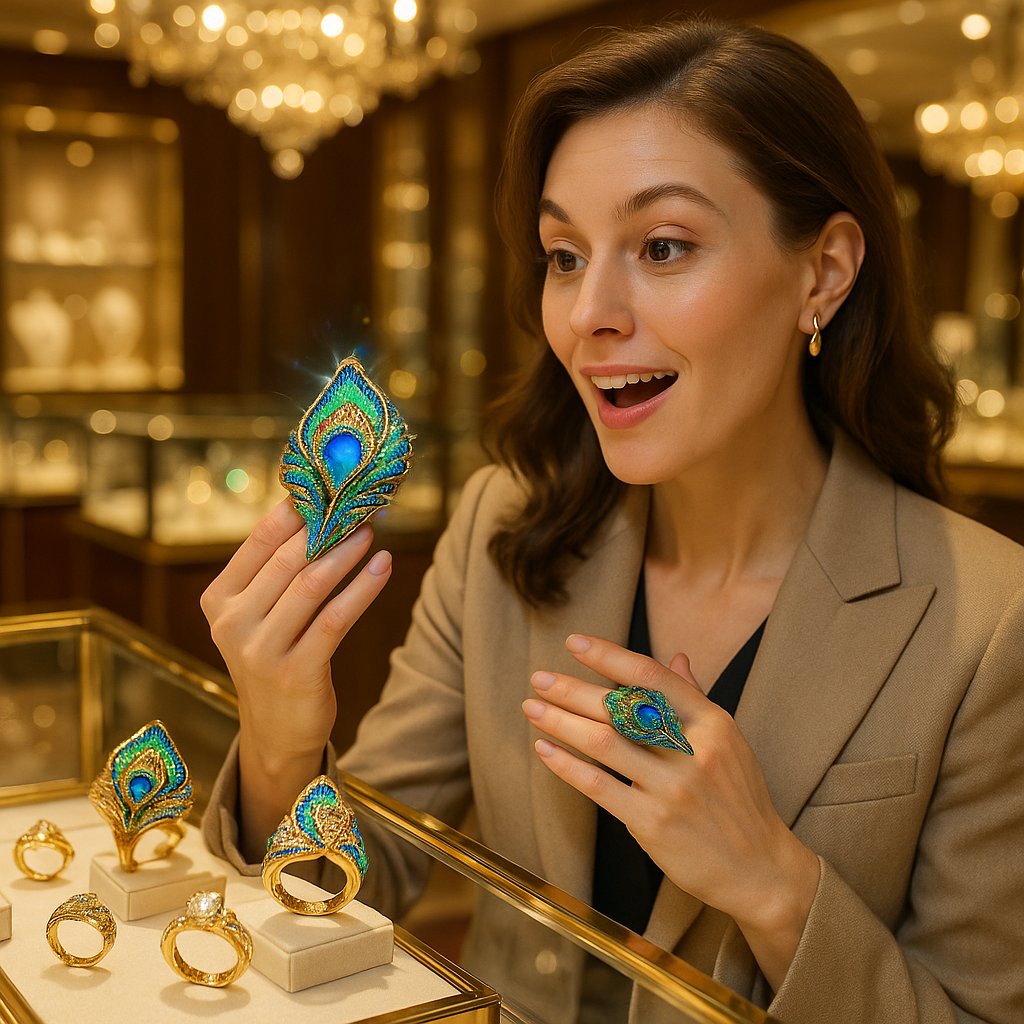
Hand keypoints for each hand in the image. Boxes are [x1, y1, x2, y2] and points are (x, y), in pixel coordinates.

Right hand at [201, 499, 392, 767]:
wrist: (275, 733)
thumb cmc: (275, 658)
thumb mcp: (259, 615)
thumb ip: (277, 571)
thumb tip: (316, 510)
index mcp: (219, 598)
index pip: (259, 540)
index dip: (296, 509)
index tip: (328, 485)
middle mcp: (233, 622)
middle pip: (288, 559)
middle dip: (328, 526)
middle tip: (361, 504)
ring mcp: (261, 650)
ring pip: (312, 584)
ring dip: (348, 552)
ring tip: (372, 529)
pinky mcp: (296, 672)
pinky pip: (336, 618)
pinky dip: (364, 587)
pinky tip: (384, 566)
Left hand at [523, 633, 817, 976]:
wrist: (759, 869)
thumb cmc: (739, 800)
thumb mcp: (729, 742)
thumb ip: (696, 698)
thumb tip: (676, 657)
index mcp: (713, 723)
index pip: (653, 677)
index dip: (609, 656)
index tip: (575, 643)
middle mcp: (694, 751)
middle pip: (621, 707)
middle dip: (572, 689)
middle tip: (539, 677)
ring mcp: (673, 789)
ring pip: (604, 742)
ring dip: (560, 721)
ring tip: (532, 708)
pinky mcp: (653, 823)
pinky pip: (599, 786)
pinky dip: (566, 765)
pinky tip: (544, 750)